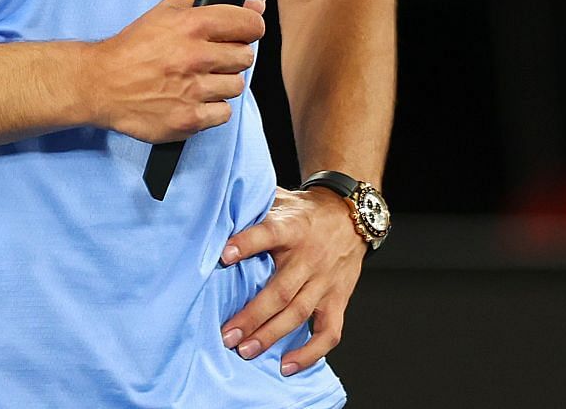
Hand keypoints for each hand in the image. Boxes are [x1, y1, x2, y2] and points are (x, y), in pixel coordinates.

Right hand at [85, 0, 265, 141]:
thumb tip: (257, 5)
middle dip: (230, 56)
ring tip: (194, 80)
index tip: (240, 33)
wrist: (101, 84)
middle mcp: (195, 57)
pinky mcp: (190, 119)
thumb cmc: (132, 48)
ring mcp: (194, 91)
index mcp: (191, 25)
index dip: (248, 28)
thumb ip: (211, 4)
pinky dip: (210, 108)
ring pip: (236, 86)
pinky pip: (223, 113)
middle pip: (245, 57)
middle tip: (207, 59)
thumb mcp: (165, 12)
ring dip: (220, 84)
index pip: (250, 25)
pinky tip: (190, 99)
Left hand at [219, 185, 366, 374]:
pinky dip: (311, 352)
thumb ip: (251, 209)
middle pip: (281, 290)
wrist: (351, 216)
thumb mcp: (278, 200)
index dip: (246, 244)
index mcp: (291, 228)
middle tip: (227, 334)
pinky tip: (288, 365)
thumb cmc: (304, 212)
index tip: (223, 256)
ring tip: (246, 350)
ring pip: (298, 313)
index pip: (268, 234)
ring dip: (271, 335)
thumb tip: (215, 215)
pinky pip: (329, 331)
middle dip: (252, 315)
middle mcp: (309, 258)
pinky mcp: (338, 299)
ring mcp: (325, 282)